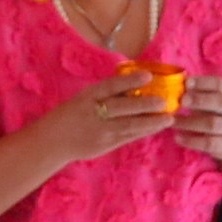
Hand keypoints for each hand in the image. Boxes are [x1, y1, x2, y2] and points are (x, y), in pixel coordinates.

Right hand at [31, 74, 177, 167]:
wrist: (52, 141)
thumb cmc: (70, 115)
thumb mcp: (82, 98)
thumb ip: (104, 93)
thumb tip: (133, 84)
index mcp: (87, 97)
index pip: (110, 86)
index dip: (129, 81)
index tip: (147, 76)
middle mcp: (94, 113)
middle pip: (123, 108)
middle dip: (145, 105)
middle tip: (164, 102)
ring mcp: (100, 132)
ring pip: (129, 126)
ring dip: (150, 122)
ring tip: (168, 118)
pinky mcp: (105, 145)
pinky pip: (127, 137)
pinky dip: (143, 132)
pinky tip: (155, 128)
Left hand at [172, 75, 221, 163]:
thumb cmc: (219, 115)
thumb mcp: (214, 101)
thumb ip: (198, 94)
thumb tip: (174, 86)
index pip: (219, 84)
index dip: (203, 82)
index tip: (186, 83)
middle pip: (220, 102)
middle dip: (200, 100)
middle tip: (182, 101)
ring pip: (213, 124)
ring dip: (190, 122)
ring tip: (173, 121)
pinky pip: (208, 143)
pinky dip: (191, 140)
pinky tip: (178, 137)